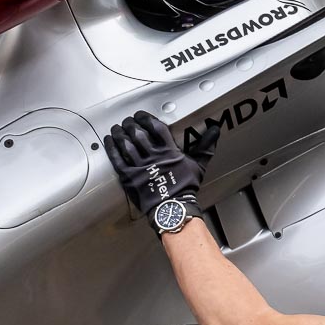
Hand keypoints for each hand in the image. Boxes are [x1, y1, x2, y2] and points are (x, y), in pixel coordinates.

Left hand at [103, 111, 219, 218]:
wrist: (173, 209)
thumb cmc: (185, 188)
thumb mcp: (198, 165)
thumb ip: (205, 146)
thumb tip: (215, 131)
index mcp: (169, 151)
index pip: (156, 128)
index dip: (147, 119)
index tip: (141, 115)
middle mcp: (153, 156)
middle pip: (138, 133)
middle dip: (131, 124)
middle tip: (128, 121)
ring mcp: (140, 166)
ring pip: (126, 144)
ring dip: (120, 133)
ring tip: (117, 128)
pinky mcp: (130, 177)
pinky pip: (118, 159)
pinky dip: (112, 148)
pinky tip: (109, 141)